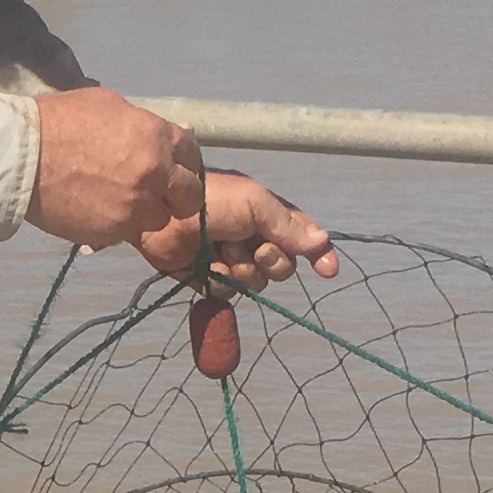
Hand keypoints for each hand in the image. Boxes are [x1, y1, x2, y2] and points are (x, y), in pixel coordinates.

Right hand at [24, 85, 200, 254]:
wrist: (22, 156)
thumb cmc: (60, 121)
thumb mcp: (108, 105)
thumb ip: (142, 124)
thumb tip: (162, 132)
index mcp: (157, 138)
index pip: (192, 157)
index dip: (183, 164)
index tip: (173, 169)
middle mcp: (155, 175)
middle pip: (190, 198)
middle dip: (177, 196)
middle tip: (159, 194)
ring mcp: (135, 207)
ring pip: (160, 220)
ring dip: (147, 213)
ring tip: (122, 203)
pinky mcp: (113, 232)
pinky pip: (127, 232)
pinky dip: (117, 224)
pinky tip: (96, 210)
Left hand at [134, 169, 337, 288]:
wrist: (164, 213)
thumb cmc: (211, 200)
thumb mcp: (256, 204)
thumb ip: (288, 225)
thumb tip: (323, 241)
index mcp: (268, 216)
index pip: (303, 238)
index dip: (318, 254)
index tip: (328, 271)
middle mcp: (253, 239)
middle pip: (282, 267)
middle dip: (271, 260)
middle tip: (252, 246)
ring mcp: (231, 260)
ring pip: (256, 283)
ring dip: (242, 268)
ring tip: (222, 248)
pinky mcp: (209, 277)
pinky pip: (228, 293)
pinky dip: (220, 280)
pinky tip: (207, 264)